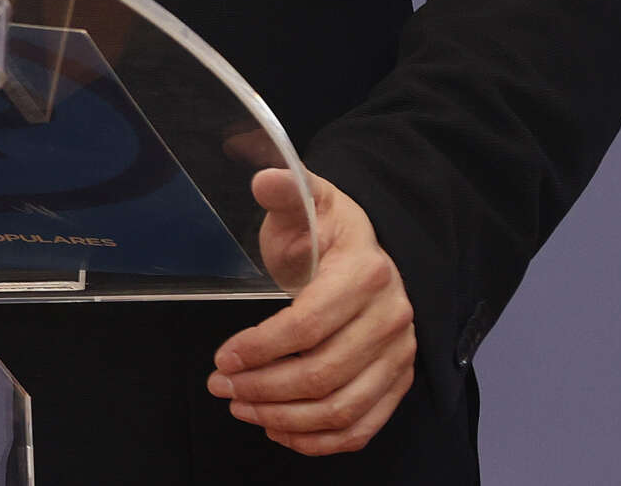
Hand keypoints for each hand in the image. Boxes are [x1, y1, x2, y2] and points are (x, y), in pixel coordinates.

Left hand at [207, 168, 415, 455]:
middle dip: (263, 387)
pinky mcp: (399, 382)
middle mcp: (391, 318)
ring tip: (242, 408)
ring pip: (341, 408)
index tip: (222, 358)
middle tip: (221, 387)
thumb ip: (285, 190)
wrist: (370, 250)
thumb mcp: (306, 202)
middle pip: (322, 373)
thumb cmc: (327, 229)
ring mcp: (400, 356)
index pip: (308, 325)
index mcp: (366, 273)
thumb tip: (264, 179)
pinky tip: (280, 430)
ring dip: (285, 418)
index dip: (260, 348)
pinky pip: (363, 426)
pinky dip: (320, 441)